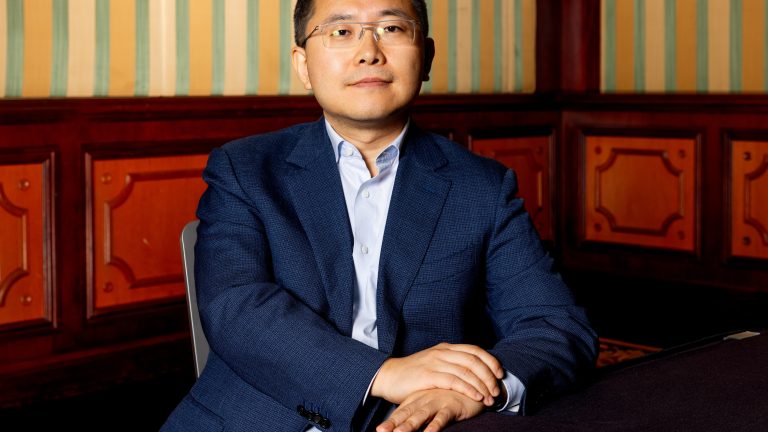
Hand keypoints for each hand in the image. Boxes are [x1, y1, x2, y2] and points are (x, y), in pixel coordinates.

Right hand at [370, 343, 502, 405]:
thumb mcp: (434, 363)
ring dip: (482, 385)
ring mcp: (435, 363)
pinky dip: (469, 389)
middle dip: (489, 376)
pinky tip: (476, 396)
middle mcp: (442, 352)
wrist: (388, 376)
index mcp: (445, 348)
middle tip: (497, 390)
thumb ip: (451, 364)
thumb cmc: (413, 374)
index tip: (500, 374)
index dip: (490, 361)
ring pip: (466, 371)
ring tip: (490, 398)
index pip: (474, 350)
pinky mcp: (428, 376)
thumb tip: (473, 372)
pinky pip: (454, 381)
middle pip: (474, 360)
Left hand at [376, 389, 484, 431]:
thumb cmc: (450, 396)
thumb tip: (405, 425)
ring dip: (409, 425)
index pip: (401, 412)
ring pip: (421, 415)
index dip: (390, 421)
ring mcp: (437, 401)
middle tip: (381, 431)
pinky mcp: (451, 406)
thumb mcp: (432, 403)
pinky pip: (442, 417)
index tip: (379, 431)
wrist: (473, 386)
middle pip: (407, 414)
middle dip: (394, 424)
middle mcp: (425, 399)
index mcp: (418, 398)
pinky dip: (434, 426)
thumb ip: (419, 412)